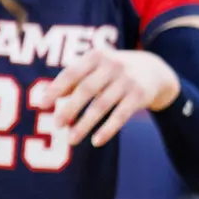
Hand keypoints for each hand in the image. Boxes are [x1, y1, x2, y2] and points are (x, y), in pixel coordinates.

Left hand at [41, 48, 180, 147]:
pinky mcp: (140, 95)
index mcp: (97, 57)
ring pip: (102, 105)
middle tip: (57, 125)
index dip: (56, 89)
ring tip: (71, 139)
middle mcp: (113, 66)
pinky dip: (108, 129)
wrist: (155, 70)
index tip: (43, 106)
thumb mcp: (96, 67)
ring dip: (85, 124)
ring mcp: (128, 81)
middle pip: (86, 90)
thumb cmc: (114, 71)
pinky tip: (96, 142)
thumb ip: (74, 79)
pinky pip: (121, 115)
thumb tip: (50, 96)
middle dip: (70, 109)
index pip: (72, 73)